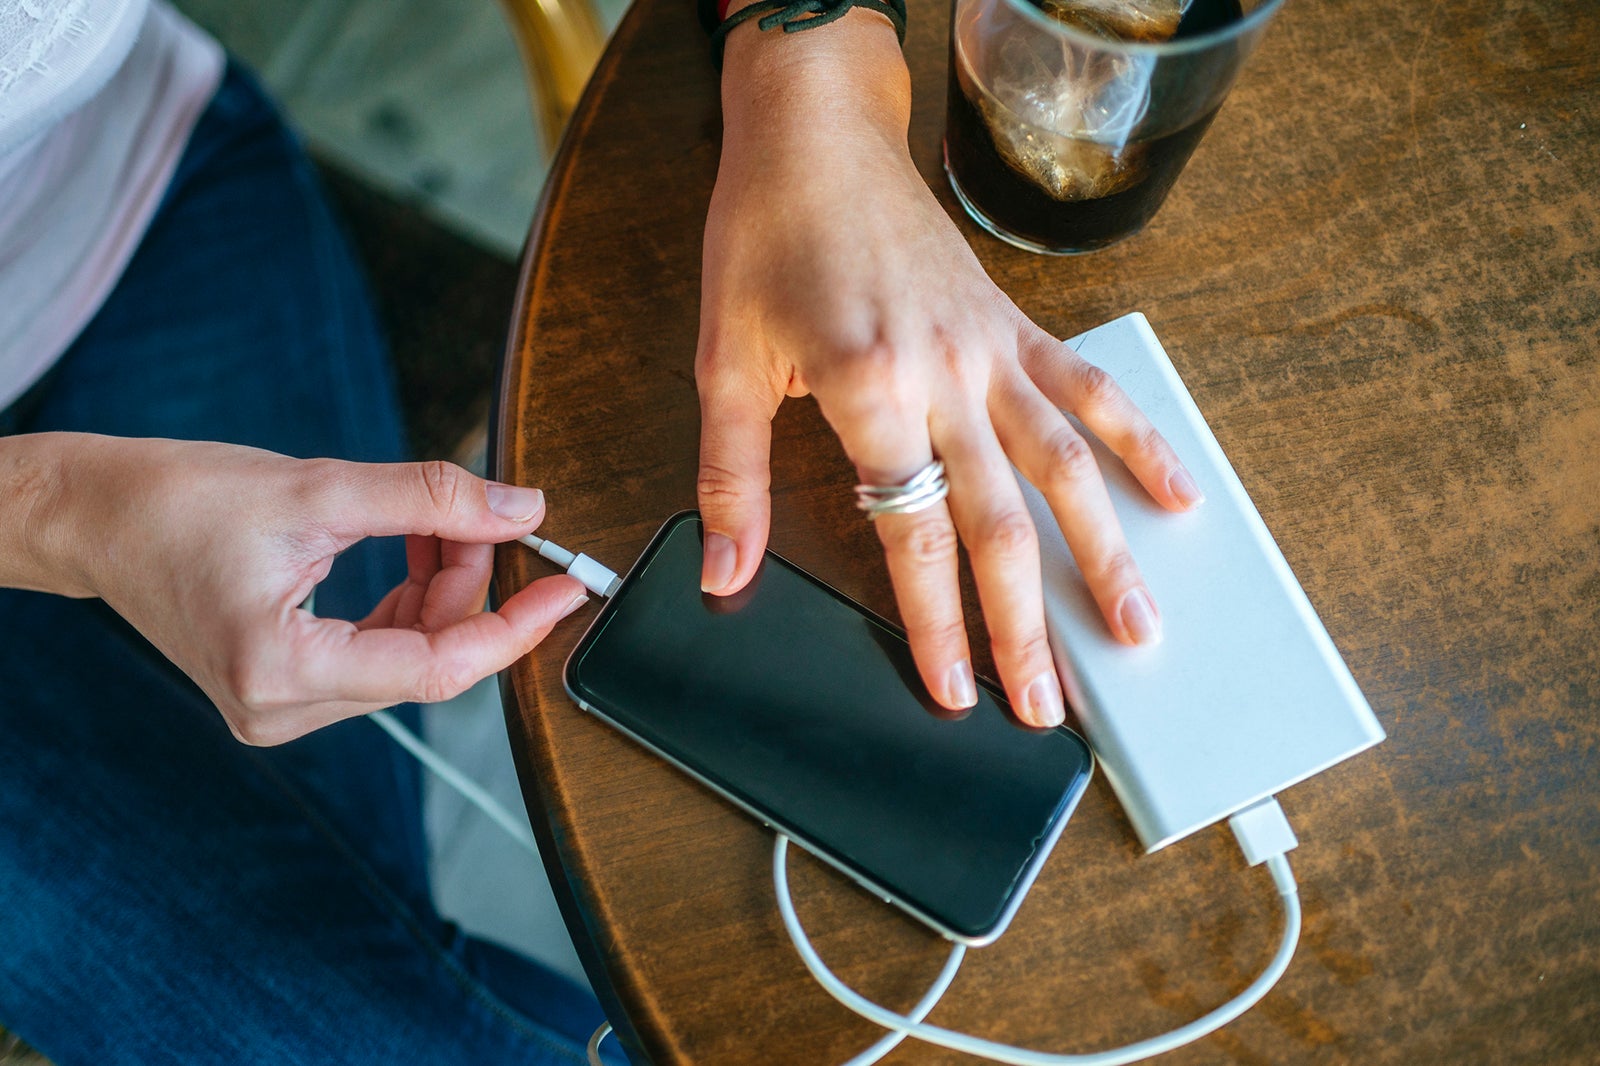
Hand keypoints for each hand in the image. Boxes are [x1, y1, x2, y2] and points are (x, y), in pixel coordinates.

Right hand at [26, 434, 584, 744]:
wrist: (94, 518)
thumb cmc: (176, 500)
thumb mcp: (317, 487)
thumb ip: (430, 499)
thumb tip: (522, 508)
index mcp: (280, 671)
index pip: (438, 669)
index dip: (515, 627)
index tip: (567, 587)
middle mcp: (280, 710)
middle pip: (428, 660)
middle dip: (469, 585)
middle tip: (482, 515)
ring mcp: (280, 708)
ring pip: (409, 656)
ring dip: (440, 590)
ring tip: (432, 521)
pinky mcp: (282, 689)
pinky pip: (378, 654)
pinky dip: (407, 602)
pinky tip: (408, 549)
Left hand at [695, 16, 1201, 725]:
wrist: (815, 137)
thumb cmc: (764, 238)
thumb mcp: (725, 363)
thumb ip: (732, 478)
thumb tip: (726, 573)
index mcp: (868, 386)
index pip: (913, 533)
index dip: (938, 624)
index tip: (958, 691)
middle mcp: (945, 373)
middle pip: (1000, 521)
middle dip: (1028, 624)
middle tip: (1048, 705)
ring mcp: (991, 348)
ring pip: (1065, 465)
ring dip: (1106, 552)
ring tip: (1138, 628)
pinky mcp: (1015, 324)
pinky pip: (1088, 388)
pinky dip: (1138, 441)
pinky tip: (1176, 495)